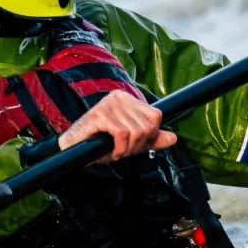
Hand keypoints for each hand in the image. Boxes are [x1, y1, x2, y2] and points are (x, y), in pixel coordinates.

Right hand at [56, 89, 177, 161]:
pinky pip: (122, 134)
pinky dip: (119, 148)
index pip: (156, 116)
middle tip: (122, 150)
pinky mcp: (100, 113)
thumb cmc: (100, 143)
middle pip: (147, 126)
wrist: (73, 149)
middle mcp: (120, 97)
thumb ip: (152, 139)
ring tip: (115, 150)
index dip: (149, 136)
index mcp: (128, 99)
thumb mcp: (132, 142)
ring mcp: (109, 104)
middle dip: (137, 145)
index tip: (134, 144)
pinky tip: (111, 151)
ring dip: (126, 149)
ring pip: (136, 132)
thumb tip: (174, 138)